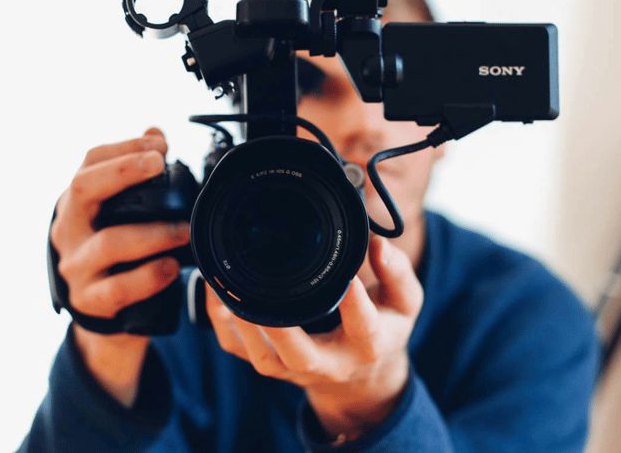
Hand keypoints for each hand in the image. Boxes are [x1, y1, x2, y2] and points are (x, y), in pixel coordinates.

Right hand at [49, 127, 189, 406]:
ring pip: (109, 242)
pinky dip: (149, 277)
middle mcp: (68, 229)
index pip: (90, 163)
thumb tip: (155, 133)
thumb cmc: (112, 252)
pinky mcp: (91, 301)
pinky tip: (171, 267)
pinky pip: (119, 288)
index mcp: (76, 202)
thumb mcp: (115, 213)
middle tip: (159, 164)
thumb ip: (134, 176)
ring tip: (183, 229)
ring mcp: (76, 267)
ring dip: (152, 232)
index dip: (124, 147)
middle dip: (122, 172)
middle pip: (82, 189)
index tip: (159, 144)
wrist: (98, 311)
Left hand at [205, 235, 423, 441]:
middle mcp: (329, 362)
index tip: (348, 276)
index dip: (354, 302)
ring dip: (242, 325)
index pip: (362, 324)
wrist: (361, 379)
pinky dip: (223, 324)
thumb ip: (396, 271)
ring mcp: (294, 369)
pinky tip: (215, 294)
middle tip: (263, 294)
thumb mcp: (404, 302)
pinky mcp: (270, 364)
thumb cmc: (383, 329)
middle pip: (300, 355)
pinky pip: (239, 349)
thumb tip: (376, 242)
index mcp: (367, 344)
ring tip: (227, 287)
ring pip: (263, 356)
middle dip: (281, 330)